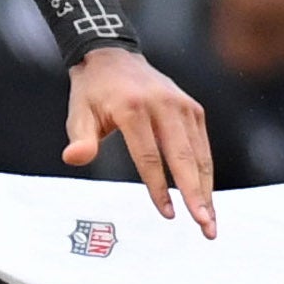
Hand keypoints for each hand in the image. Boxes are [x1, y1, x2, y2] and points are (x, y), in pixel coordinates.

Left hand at [65, 42, 219, 236]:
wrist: (113, 57)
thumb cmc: (94, 92)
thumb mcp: (79, 113)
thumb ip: (79, 139)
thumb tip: (73, 158)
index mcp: (133, 107)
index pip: (149, 156)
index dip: (159, 188)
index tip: (167, 214)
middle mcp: (163, 104)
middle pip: (182, 157)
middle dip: (196, 194)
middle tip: (205, 226)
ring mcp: (182, 105)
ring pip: (198, 154)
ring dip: (206, 189)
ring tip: (210, 221)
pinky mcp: (193, 108)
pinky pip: (202, 146)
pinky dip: (205, 172)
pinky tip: (206, 197)